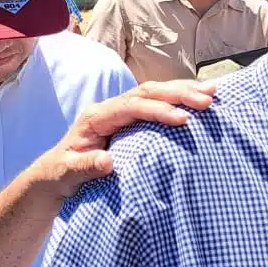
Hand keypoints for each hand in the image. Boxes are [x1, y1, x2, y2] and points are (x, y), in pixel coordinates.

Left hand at [33, 79, 216, 197]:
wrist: (54, 175)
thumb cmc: (59, 175)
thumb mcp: (66, 175)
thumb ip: (84, 167)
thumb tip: (108, 162)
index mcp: (96, 118)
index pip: (131, 107)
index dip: (157, 110)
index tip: (183, 119)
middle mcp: (110, 109)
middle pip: (147, 92)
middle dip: (178, 93)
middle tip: (207, 100)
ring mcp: (120, 112)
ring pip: (154, 92)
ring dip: (183, 91)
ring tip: (213, 93)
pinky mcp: (130, 120)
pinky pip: (156, 103)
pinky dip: (178, 99)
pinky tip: (200, 99)